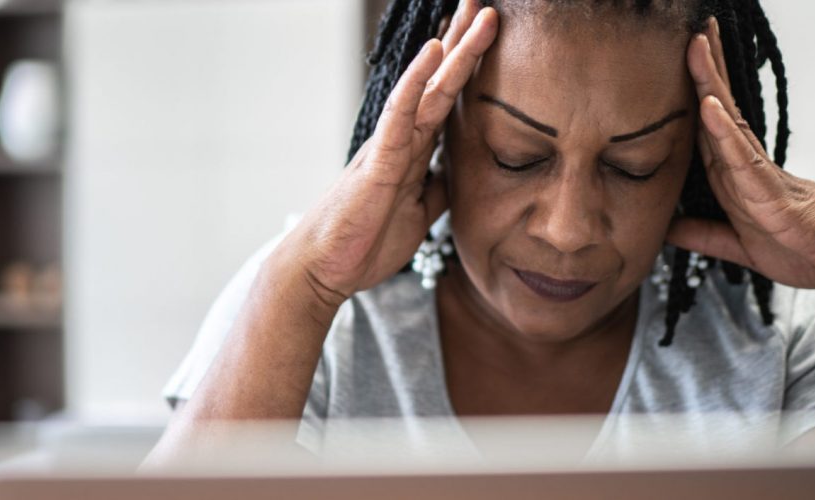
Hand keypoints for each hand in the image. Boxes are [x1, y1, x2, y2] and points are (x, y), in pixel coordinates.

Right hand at [272, 2, 497, 305]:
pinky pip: (400, 114)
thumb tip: (458, 172)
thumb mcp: (420, 216)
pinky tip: (433, 51)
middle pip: (442, 80)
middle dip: (466, 41)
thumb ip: (438, 189)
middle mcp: (403, 138)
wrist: (324, 269)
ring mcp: (390, 145)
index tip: (490, 31)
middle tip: (487, 2)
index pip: (449, 98)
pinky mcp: (378, 162)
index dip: (468, 65)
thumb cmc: (364, 240)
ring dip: (454, 49)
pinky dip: (418, 81)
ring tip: (476, 11)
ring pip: (429, 88)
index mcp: (415, 150)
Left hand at [666, 19, 814, 289]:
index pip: (710, 128)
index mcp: (742, 178)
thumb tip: (667, 227)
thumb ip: (707, 236)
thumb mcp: (743, 247)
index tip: (682, 58)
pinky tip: (709, 107)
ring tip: (697, 44)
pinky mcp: (776, 197)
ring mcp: (764, 177)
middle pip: (719, 112)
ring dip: (710, 85)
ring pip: (730, 124)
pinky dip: (725, 134)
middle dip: (704, 70)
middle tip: (693, 28)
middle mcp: (752, 168)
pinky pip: (746, 161)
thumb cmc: (812, 247)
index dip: (693, 95)